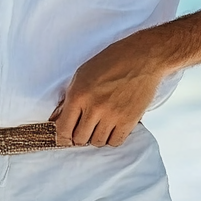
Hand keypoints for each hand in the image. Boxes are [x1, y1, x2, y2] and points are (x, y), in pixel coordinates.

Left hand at [49, 29, 168, 148]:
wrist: (142, 57)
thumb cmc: (112, 61)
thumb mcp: (83, 73)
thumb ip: (70, 97)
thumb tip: (58, 118)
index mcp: (79, 94)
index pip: (63, 128)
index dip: (63, 135)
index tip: (66, 136)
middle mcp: (94, 107)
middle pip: (80, 139)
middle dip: (80, 135)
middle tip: (85, 128)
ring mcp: (112, 115)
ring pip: (97, 142)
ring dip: (97, 136)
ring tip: (100, 124)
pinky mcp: (128, 120)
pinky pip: (115, 142)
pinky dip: (112, 138)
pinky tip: (112, 126)